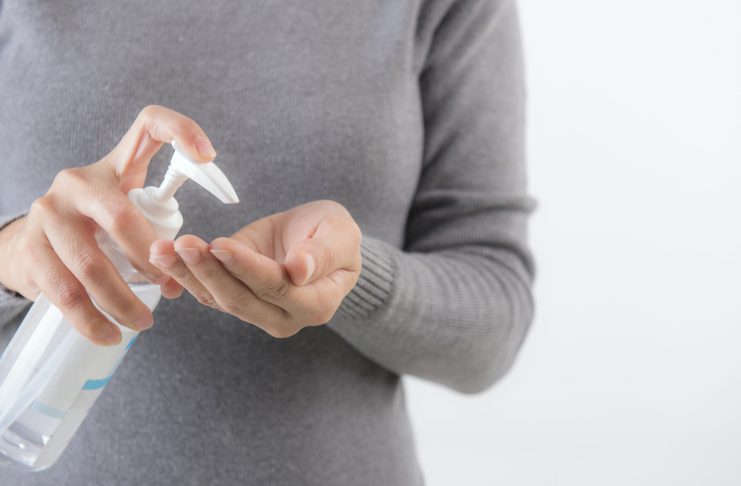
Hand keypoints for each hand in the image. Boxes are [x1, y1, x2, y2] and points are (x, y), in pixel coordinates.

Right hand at [0, 105, 216, 344]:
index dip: (181, 131)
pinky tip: (110, 335)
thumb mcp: (129, 213)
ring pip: (91, 265)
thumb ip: (160, 229)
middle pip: (120, 217)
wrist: (30, 246)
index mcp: (114, 166)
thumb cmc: (97, 230)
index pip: (148, 125)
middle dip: (150, 260)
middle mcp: (77, 181)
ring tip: (144, 322)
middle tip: (171, 288)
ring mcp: (48, 213)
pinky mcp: (29, 249)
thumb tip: (187, 275)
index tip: (208, 157)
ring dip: (123, 302)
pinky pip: (65, 293)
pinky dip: (92, 321)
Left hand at [149, 200, 361, 337]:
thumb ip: (325, 252)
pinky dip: (183, 275)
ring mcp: (259, 314)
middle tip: (182, 244)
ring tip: (162, 249)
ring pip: (219, 299)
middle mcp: (287, 317)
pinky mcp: (236, 300)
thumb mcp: (341, 233)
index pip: (277, 287)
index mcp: (317, 302)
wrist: (317, 236)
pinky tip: (163, 256)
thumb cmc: (333, 233)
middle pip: (241, 299)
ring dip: (188, 274)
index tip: (220, 244)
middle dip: (208, 271)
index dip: (246, 267)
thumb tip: (300, 271)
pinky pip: (208, 292)